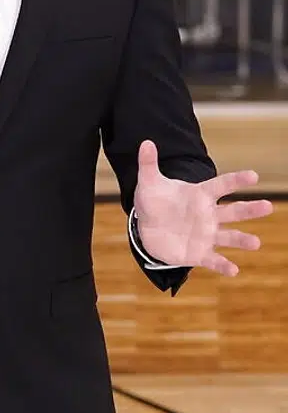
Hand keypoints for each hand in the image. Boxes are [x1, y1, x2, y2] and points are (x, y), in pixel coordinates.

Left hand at [133, 140, 270, 275]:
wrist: (148, 227)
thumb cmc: (155, 202)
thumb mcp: (149, 182)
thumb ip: (148, 163)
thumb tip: (146, 142)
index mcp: (200, 195)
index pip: (221, 185)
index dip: (236, 180)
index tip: (253, 175)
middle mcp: (209, 215)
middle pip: (233, 211)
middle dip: (250, 210)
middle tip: (267, 206)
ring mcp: (207, 234)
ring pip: (229, 237)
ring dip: (242, 240)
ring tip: (256, 243)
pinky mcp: (200, 253)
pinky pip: (214, 260)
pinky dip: (223, 265)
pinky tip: (233, 270)